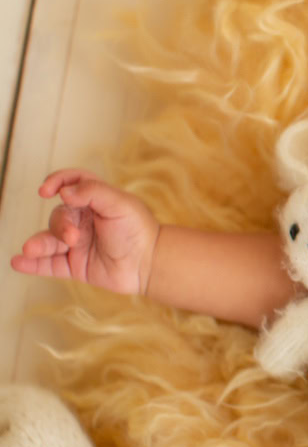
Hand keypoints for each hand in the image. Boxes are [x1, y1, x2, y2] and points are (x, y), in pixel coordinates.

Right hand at [9, 168, 160, 297]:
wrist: (149, 264)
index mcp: (95, 201)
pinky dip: (32, 264)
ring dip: (38, 244)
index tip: (46, 190)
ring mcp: (76, 243)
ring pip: (49, 241)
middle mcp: (83, 221)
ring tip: (30, 249)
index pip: (71, 183)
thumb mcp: (121, 204)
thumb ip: (94, 192)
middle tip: (73, 238)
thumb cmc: (138, 230)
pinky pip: (48, 264)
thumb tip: (65, 191)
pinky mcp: (74, 265)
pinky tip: (18, 262)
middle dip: (60, 226)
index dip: (57, 181)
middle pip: (59, 216)